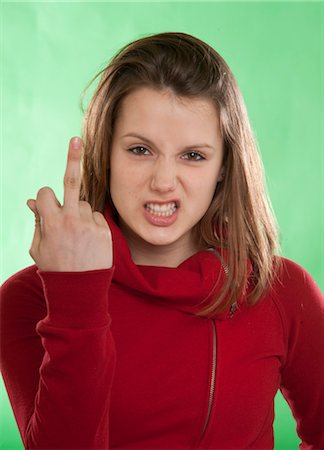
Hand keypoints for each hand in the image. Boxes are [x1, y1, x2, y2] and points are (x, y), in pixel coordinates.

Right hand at [26, 137, 112, 271]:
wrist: (80, 290)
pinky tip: (88, 241)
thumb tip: (32, 201)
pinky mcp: (104, 230)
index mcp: (52, 223)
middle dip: (72, 158)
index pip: (46, 193)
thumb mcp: (38, 248)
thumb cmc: (55, 268)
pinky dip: (91, 223)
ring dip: (78, 213)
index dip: (44, 199)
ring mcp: (90, 224)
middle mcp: (72, 220)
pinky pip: (96, 216)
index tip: (44, 203)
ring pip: (84, 203)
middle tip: (75, 139)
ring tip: (77, 237)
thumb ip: (37, 222)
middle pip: (71, 182)